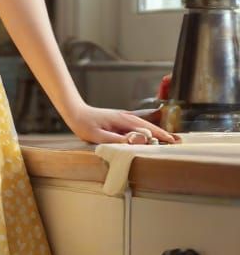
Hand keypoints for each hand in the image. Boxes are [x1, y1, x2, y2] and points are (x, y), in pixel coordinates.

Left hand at [65, 102, 181, 145]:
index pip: (147, 129)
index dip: (161, 136)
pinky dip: (149, 128)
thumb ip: (119, 139)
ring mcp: (124, 117)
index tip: (174, 142)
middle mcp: (127, 117)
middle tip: (179, 142)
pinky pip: (139, 124)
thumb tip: (140, 139)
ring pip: (146, 124)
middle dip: (164, 134)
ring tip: (170, 138)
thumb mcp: (100, 135)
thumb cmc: (85, 125)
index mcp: (124, 120)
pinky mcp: (121, 120)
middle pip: (150, 126)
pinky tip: (151, 133)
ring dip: (158, 131)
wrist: (75, 112)